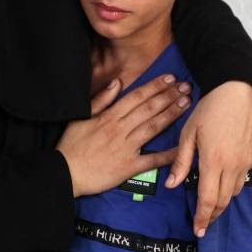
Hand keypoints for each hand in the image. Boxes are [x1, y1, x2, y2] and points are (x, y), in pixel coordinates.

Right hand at [57, 74, 191, 196]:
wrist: (65, 173)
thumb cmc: (71, 145)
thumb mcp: (80, 117)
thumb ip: (100, 100)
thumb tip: (117, 83)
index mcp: (109, 117)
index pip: (136, 97)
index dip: (154, 86)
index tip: (169, 78)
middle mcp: (120, 130)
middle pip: (149, 109)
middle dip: (169, 96)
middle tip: (186, 86)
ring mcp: (126, 148)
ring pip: (153, 127)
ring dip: (171, 114)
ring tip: (186, 104)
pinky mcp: (129, 167)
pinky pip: (152, 160)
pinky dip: (168, 154)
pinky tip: (182, 145)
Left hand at [164, 81, 251, 235]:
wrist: (239, 90)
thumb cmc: (209, 108)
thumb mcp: (188, 132)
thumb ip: (181, 161)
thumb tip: (172, 185)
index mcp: (213, 161)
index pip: (208, 199)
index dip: (203, 218)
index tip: (198, 230)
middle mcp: (233, 165)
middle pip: (223, 200)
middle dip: (213, 213)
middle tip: (204, 220)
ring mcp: (248, 160)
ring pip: (235, 190)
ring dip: (223, 197)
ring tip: (211, 197)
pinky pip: (244, 175)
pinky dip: (233, 180)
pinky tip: (224, 173)